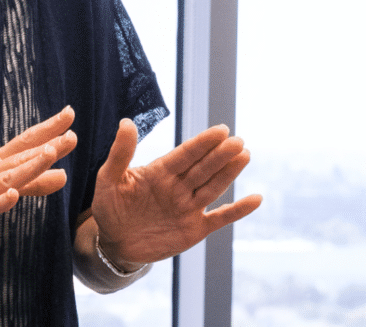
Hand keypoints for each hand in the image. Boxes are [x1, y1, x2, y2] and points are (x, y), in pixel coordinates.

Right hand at [0, 107, 77, 246]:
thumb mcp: (3, 188)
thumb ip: (34, 183)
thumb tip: (63, 175)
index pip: (27, 142)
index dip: (49, 129)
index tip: (70, 114)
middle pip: (23, 156)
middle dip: (48, 145)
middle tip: (72, 136)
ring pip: (8, 178)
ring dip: (29, 166)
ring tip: (49, 154)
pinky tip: (11, 197)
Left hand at [89, 120, 261, 266]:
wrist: (113, 242)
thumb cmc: (110, 207)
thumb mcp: (109, 179)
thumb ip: (120, 153)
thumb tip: (126, 122)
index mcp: (161, 171)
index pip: (186, 154)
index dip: (203, 143)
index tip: (221, 130)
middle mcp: (179, 186)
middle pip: (204, 168)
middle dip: (221, 155)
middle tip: (238, 140)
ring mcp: (188, 207)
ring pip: (213, 187)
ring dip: (230, 173)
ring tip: (245, 155)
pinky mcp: (195, 229)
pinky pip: (220, 218)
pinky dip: (238, 210)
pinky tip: (256, 199)